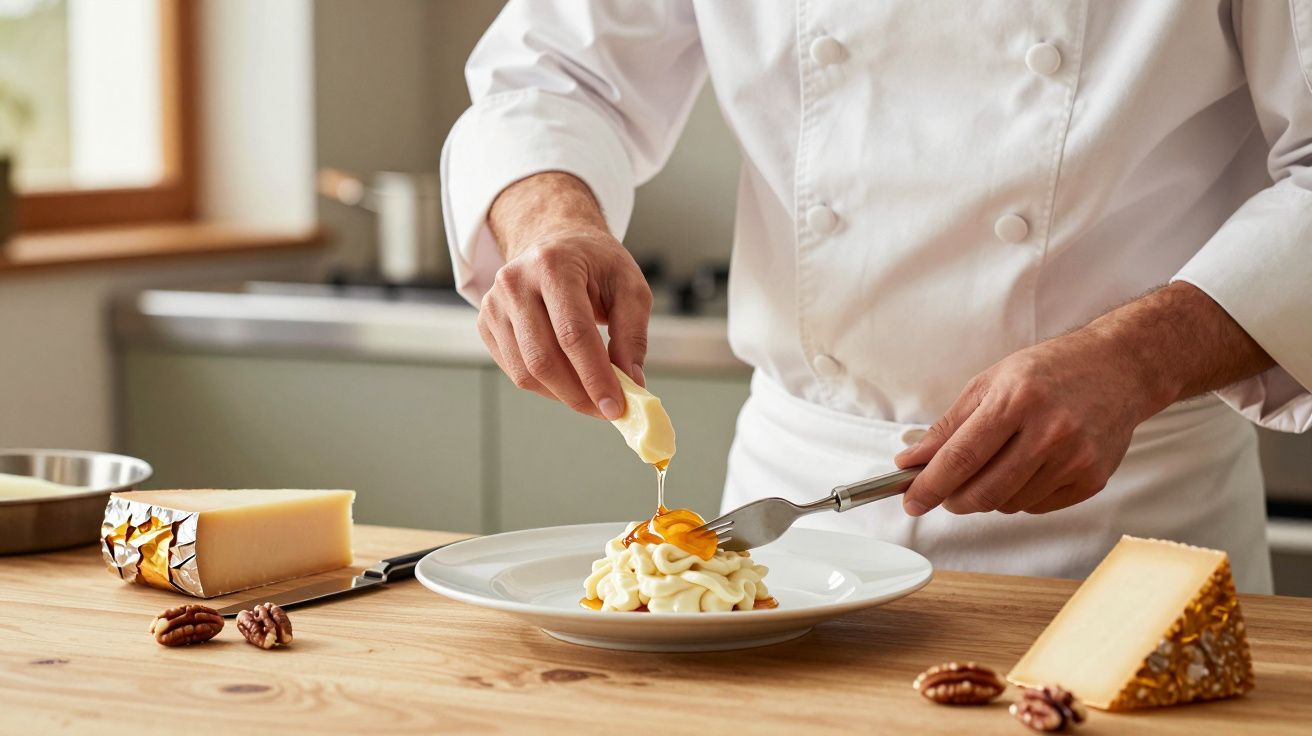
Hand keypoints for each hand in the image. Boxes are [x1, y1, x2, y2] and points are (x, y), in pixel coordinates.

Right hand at [479, 173, 651, 418]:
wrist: (556, 242)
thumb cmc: (596, 264)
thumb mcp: (630, 286)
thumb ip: (632, 335)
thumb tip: (631, 383)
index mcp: (553, 265)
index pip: (572, 333)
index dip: (595, 376)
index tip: (615, 407)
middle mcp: (515, 282)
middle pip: (543, 358)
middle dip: (579, 394)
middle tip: (606, 410)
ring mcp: (494, 304)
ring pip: (526, 372)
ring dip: (563, 395)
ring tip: (591, 397)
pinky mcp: (486, 323)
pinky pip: (515, 371)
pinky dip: (545, 387)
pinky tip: (569, 382)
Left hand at [893, 333, 1153, 514]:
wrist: (1118, 368)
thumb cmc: (1049, 371)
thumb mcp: (990, 383)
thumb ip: (949, 426)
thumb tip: (912, 461)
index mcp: (1016, 400)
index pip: (961, 457)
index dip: (930, 485)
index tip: (911, 500)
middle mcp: (1049, 431)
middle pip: (984, 491)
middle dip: (953, 499)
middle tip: (944, 493)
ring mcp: (1074, 458)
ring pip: (1009, 504)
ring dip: (988, 496)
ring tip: (993, 467)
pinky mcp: (1092, 478)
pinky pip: (1037, 506)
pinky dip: (1019, 497)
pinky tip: (1024, 469)